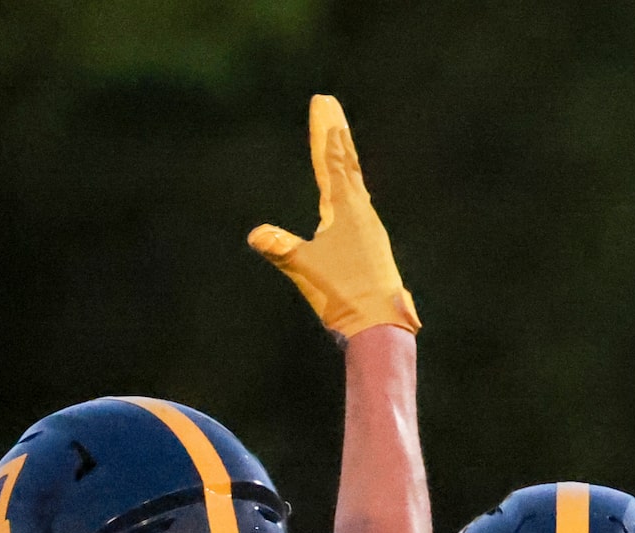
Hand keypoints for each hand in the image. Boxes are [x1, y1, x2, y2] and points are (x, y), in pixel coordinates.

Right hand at [248, 95, 418, 337]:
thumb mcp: (306, 269)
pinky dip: (350, 187)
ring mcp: (370, 231)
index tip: (322, 102)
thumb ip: (281, 248)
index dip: (324, 131)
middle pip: (346, 164)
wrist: (379, 329)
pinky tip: (351, 197)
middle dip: (335, 134)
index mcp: (346, 210)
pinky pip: (358, 205)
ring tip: (339, 141)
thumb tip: (256, 234)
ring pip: (355, 183)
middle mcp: (362, 213)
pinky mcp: (373, 249)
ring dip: (344, 159)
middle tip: (330, 104)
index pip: (331, 161)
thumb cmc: (344, 297)